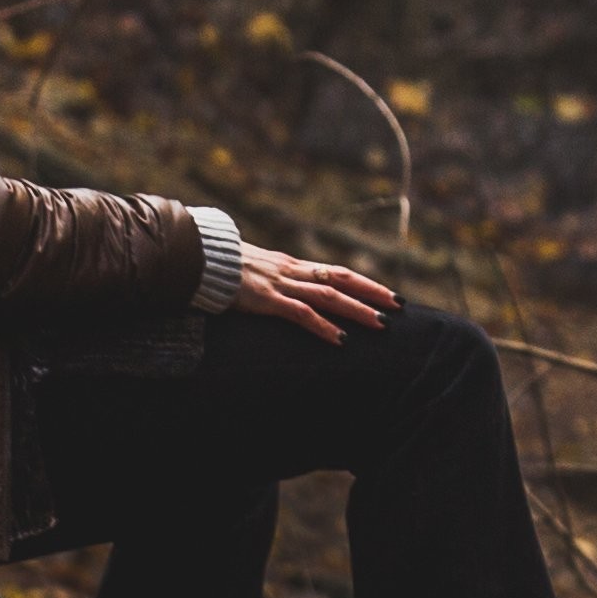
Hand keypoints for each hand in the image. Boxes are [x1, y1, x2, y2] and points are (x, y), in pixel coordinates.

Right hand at [233, 245, 395, 338]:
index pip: (338, 272)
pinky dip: (322, 326)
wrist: (197, 258)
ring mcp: (280, 284)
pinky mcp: (266, 300)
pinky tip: (339, 339)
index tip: (388, 294)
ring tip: (380, 324)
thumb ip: (274, 278)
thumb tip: (286, 288)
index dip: (365, 283)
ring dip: (356, 310)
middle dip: (372, 293)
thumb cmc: (221, 267)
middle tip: (398, 306)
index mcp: (292, 265)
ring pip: (328, 296)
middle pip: (342, 280)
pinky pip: (300, 313)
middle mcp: (292, 271)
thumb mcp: (255, 270)